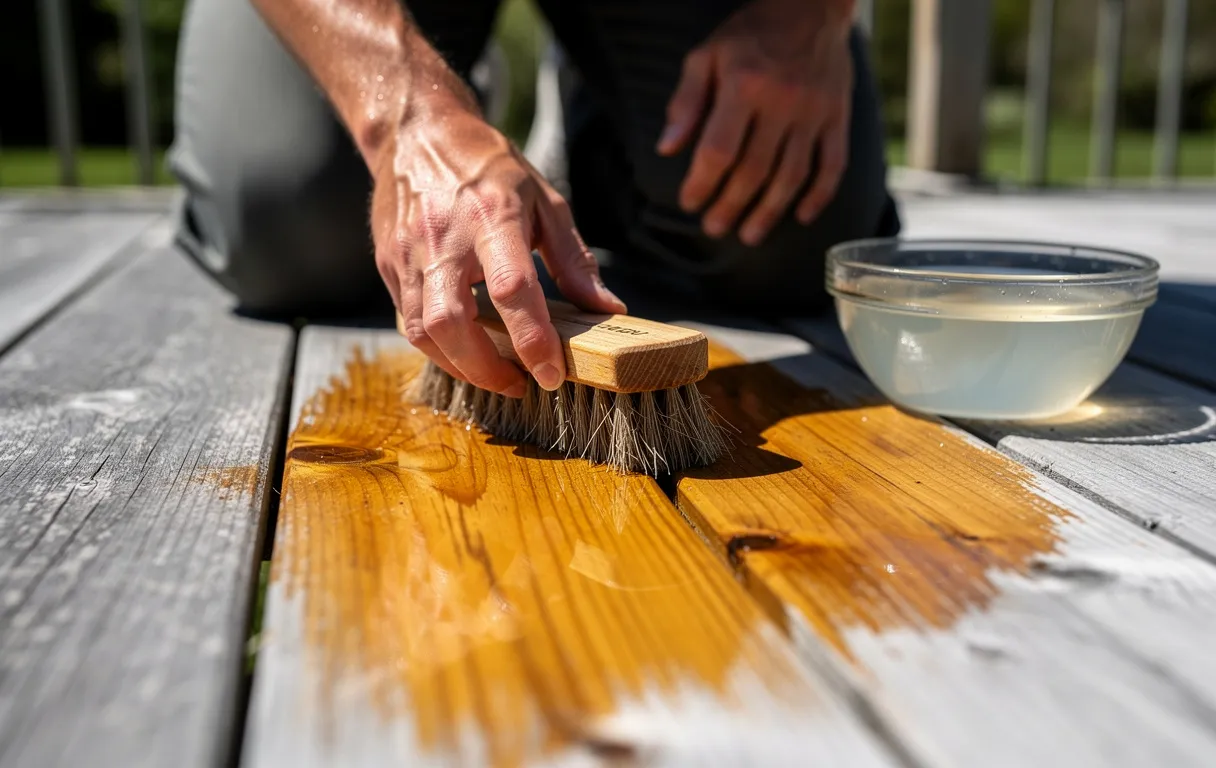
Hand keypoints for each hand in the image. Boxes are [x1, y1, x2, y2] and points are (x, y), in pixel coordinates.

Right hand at [372, 105, 625, 396]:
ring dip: (459, 365)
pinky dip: (438, 346)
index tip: (551, 373)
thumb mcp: (544, 201)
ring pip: (422, 331)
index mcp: (493, 215)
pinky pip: (408, 320)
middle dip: (485, 368)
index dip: (532, 339)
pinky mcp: (388, 265)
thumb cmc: (489, 166)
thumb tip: (606, 309)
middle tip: (518, 384)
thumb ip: (573, 260)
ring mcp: (408, 253)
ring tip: (494, 373)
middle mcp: (444, 236)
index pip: (512, 289)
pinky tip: (465, 349)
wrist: (417, 133)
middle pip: (452, 323)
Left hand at [657, 0, 854, 245]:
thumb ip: (686, 102)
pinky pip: (832, 165)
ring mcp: (814, 112)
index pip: (719, 150)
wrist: (812, 6)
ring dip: (769, 212)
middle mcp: (782, 103)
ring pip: (792, 176)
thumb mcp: (707, 55)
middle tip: (714, 228)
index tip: (689, 204)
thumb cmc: (750, 33)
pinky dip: (819, 196)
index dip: (702, 184)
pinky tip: (801, 216)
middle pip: (754, 171)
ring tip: (749, 236)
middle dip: (731, 206)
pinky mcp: (838, 117)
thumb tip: (667, 149)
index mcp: (744, 86)